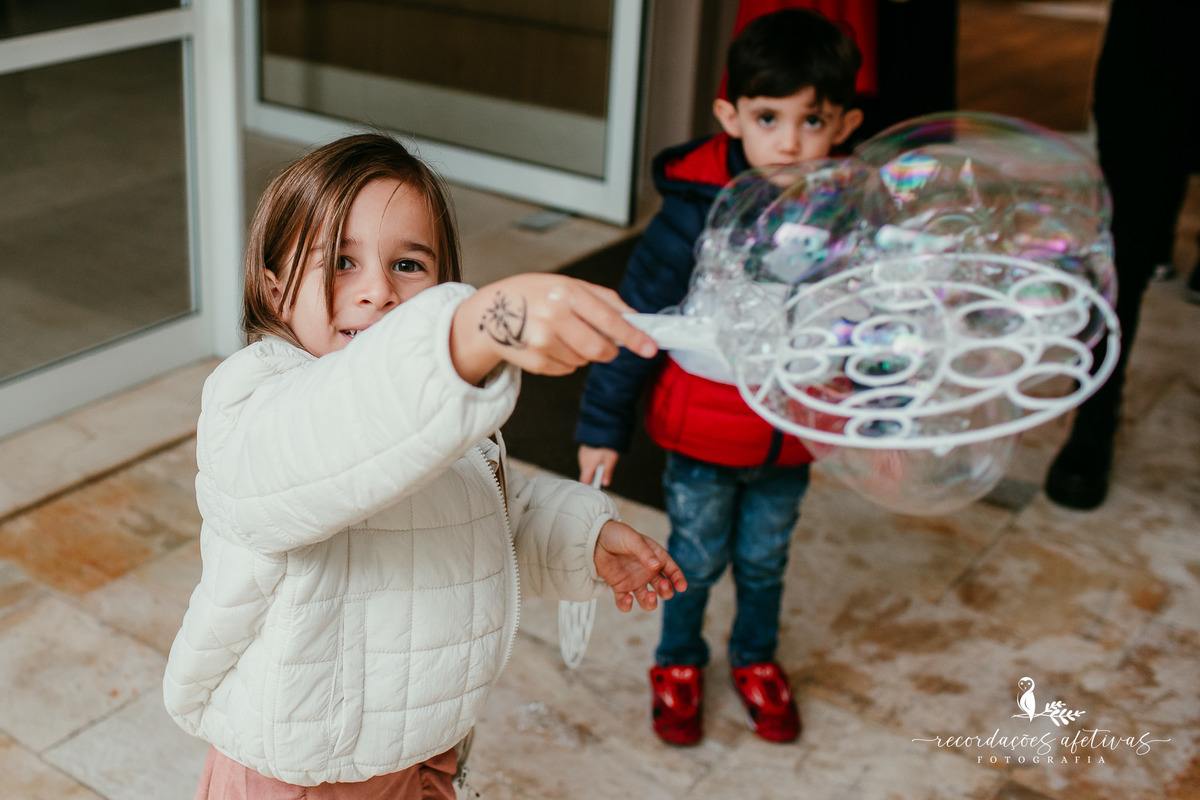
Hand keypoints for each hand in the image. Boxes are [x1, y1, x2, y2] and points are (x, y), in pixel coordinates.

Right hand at [449, 274, 657, 383]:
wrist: (488, 313)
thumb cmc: (533, 294)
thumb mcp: (567, 285)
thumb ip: (605, 300)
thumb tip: (636, 319)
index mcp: (565, 292)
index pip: (608, 319)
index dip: (632, 336)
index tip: (650, 347)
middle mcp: (552, 316)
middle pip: (598, 349)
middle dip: (608, 351)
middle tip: (606, 346)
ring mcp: (541, 342)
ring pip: (583, 361)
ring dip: (582, 353)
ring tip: (561, 335)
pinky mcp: (534, 362)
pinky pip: (567, 369)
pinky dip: (566, 360)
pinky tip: (548, 345)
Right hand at [578, 446, 618, 486]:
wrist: (599, 429)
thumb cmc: (605, 445)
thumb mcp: (610, 460)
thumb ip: (607, 473)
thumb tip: (606, 483)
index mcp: (588, 466)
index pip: (584, 481)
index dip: (590, 484)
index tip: (597, 485)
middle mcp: (582, 461)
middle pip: (586, 473)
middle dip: (594, 473)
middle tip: (604, 469)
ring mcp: (582, 454)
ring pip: (586, 465)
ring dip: (593, 465)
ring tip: (603, 459)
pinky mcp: (584, 449)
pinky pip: (586, 458)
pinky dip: (592, 459)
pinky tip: (599, 454)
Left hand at [593, 520, 686, 611]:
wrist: (593, 538)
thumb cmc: (616, 534)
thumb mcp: (632, 539)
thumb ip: (644, 552)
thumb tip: (656, 566)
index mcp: (655, 557)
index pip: (671, 570)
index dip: (678, 579)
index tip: (681, 587)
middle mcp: (647, 571)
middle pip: (663, 587)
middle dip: (666, 591)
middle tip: (662, 587)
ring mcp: (634, 580)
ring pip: (647, 599)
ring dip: (651, 603)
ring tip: (650, 597)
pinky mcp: (619, 587)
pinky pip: (625, 602)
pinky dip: (627, 605)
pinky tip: (627, 599)